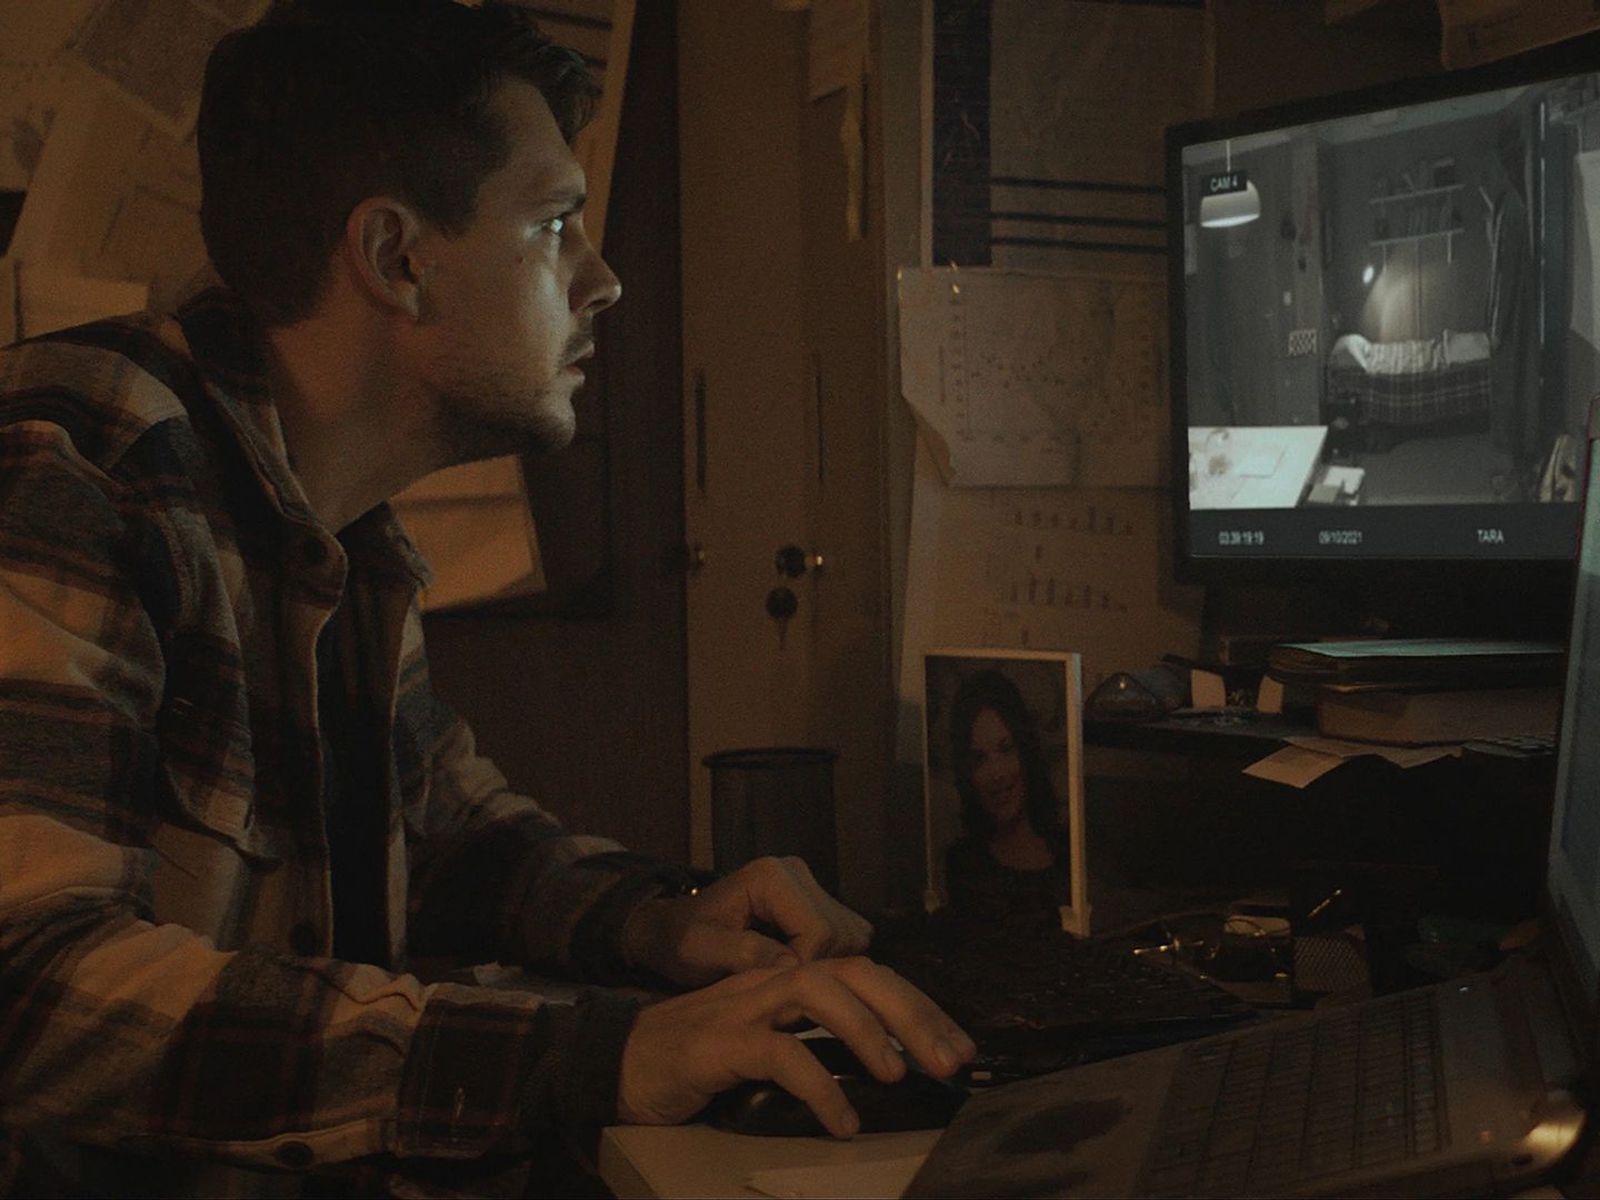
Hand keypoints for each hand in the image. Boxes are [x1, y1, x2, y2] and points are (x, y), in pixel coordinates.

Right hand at [616, 956, 976, 1135]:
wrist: (614, 1063)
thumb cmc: (695, 1061)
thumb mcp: (764, 1046)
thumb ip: (812, 1043)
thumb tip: (883, 1063)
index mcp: (788, 982)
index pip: (868, 976)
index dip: (919, 1006)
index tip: (958, 1047)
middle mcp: (770, 982)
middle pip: (855, 972)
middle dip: (912, 1011)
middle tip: (952, 1060)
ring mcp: (742, 1006)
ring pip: (817, 991)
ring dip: (867, 1030)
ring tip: (900, 1074)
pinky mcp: (716, 1042)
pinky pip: (778, 1053)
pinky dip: (818, 1085)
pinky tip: (841, 1120)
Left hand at [622, 856, 873, 988]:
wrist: (671, 930)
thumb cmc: (680, 942)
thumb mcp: (699, 951)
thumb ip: (742, 954)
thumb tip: (791, 965)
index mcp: (771, 877)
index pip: (819, 931)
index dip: (805, 967)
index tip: (774, 987)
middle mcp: (797, 872)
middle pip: (841, 932)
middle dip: (818, 967)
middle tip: (782, 986)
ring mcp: (810, 884)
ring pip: (851, 935)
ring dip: (827, 964)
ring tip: (789, 978)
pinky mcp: (817, 900)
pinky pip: (847, 935)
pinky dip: (830, 958)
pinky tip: (798, 970)